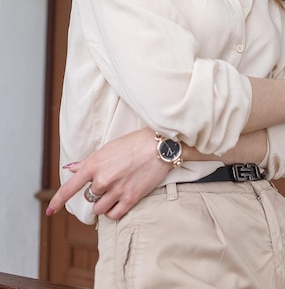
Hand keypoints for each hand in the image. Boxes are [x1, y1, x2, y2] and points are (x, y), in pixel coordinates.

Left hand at [47, 127, 170, 219]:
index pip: (70, 187)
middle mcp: (102, 179)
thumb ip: (88, 162)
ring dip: (105, 203)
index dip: (58, 200)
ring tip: (117, 190)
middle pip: (89, 198)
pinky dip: (114, 211)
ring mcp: (116, 190)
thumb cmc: (134, 143)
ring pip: (99, 209)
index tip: (50, 211)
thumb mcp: (107, 148)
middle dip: (96, 193)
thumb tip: (70, 169)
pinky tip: (120, 201)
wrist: (159, 146)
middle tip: (110, 181)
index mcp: (94, 164)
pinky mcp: (130, 199)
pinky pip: (113, 215)